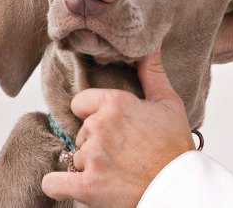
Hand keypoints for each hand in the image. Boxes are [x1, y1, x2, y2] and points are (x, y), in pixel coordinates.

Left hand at [41, 50, 194, 206]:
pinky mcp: (86, 186)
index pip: (80, 102)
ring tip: (116, 168)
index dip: (93, 112)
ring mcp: (91, 157)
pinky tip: (75, 181)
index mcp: (115, 104)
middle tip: (121, 149)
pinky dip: (60, 183)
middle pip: (81, 131)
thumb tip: (150, 46)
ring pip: (75, 155)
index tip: (109, 122)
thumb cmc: (175, 146)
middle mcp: (99, 127)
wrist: (179, 186)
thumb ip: (153, 72)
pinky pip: (53, 182)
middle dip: (95, 140)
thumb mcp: (169, 103)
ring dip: (89, 163)